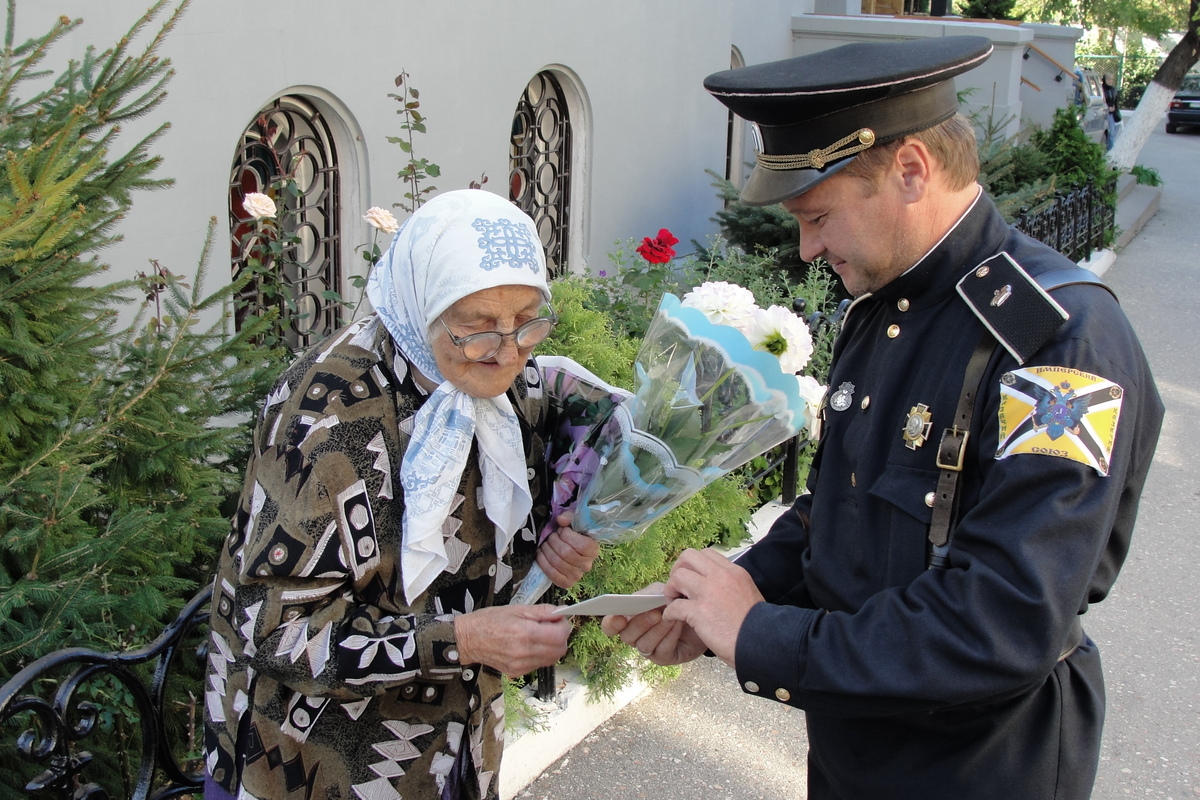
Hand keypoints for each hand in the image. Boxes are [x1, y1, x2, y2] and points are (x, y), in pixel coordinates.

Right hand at [454, 604, 570, 675]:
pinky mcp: (517, 672)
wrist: (468, 640)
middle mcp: (524, 652)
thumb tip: (560, 612)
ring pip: (552, 659)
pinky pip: (539, 664)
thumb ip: (541, 612)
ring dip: (552, 647)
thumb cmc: (488, 621)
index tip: (559, 619)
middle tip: (551, 626)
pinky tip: (530, 645)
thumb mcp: (516, 609)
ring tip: (539, 635)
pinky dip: (541, 654)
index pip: (560, 635)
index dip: (564, 626)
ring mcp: (521, 665)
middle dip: (561, 637)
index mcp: (524, 634)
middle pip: (560, 650)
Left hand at [537, 513, 599, 588]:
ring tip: (545, 544)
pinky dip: (543, 563)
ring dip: (546, 550)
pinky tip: (541, 554)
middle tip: (551, 536)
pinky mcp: (566, 583)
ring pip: (557, 563)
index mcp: (593, 549)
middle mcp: (587, 564)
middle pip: (566, 553)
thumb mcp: (574, 522)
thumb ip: (569, 518)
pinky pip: (552, 575)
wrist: (568, 548)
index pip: (581, 545)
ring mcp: (577, 575)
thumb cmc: (572, 534)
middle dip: (554, 541)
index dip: (567, 535)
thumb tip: (561, 520)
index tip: (561, 530)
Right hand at [600, 583, 706, 665]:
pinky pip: (661, 650)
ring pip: (644, 645)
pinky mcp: (664, 657)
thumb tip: (638, 601)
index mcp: (628, 619)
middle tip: (655, 612)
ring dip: (657, 630)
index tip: (619, 617)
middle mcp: (635, 636)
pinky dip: (669, 636)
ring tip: (670, 617)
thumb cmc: (675, 601)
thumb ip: (647, 595)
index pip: (610, 626)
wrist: (700, 613)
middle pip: (627, 636)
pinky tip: (677, 624)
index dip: (611, 624)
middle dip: (641, 623)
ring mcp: (648, 649)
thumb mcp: (659, 592)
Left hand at [661, 548, 764, 667]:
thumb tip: (714, 586)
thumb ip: (730, 584)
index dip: (693, 565)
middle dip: (678, 570)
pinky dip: (669, 614)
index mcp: (733, 572)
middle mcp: (720, 577)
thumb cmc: (756, 625)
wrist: (762, 642)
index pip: (706, 554)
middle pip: (688, 557)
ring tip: (674, 602)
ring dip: (671, 590)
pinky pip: (674, 606)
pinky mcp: (700, 612)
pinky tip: (672, 620)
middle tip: (678, 587)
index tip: (692, 579)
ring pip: (678, 577)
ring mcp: (709, 593)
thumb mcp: (748, 592)